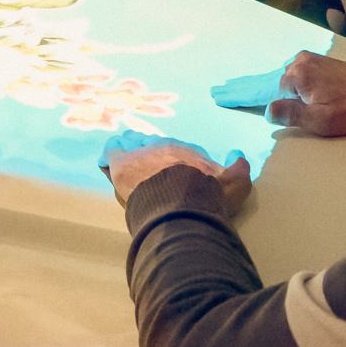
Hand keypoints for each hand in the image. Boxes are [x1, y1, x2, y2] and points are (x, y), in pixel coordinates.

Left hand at [98, 130, 251, 215]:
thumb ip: (238, 168)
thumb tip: (238, 156)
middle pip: (150, 142)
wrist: (184, 203)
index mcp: (185, 152)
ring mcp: (142, 154)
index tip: (169, 164)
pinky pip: (111, 151)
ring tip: (125, 158)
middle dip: (146, 149)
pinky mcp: (122, 165)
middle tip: (143, 161)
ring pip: (130, 143)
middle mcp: (164, 147)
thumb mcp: (235, 183)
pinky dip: (109, 154)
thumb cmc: (208, 194)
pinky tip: (107, 160)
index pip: (172, 149)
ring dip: (128, 149)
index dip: (168, 156)